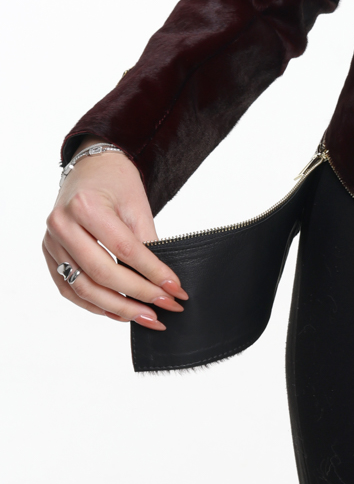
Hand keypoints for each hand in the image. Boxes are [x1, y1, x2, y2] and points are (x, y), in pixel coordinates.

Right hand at [43, 140, 187, 329]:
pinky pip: (69, 288)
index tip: (174, 290)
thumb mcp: (137, 205)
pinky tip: (118, 311)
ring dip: (116, 307)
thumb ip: (146, 242)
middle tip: (163, 309)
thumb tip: (161, 282)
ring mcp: (51, 242)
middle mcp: (62, 225)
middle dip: (137, 295)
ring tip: (144, 316)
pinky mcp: (49, 254)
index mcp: (85, 206)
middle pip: (101, 273)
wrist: (91, 166)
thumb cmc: (116, 181)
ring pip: (83, 288)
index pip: (124, 249)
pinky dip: (94, 304)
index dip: (151, 274)